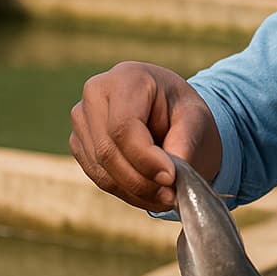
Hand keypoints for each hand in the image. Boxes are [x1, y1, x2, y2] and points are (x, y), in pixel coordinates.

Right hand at [70, 62, 221, 210]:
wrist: (169, 112)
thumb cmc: (183, 111)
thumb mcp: (197, 120)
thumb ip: (184, 144)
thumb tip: (168, 178)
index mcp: (126, 78)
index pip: (124, 127)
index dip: (145, 159)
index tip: (171, 179)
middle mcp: (95, 94)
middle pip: (108, 151)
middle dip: (142, 181)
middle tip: (172, 196)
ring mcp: (82, 119)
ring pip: (101, 169)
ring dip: (136, 192)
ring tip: (166, 197)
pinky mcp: (79, 142)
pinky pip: (98, 177)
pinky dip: (126, 192)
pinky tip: (150, 194)